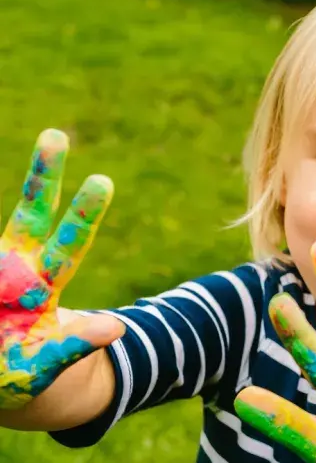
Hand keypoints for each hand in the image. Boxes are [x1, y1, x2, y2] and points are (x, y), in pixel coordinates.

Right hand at [0, 129, 119, 410]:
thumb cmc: (16, 370)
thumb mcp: (46, 365)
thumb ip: (75, 346)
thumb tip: (116, 328)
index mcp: (43, 285)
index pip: (69, 243)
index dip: (83, 215)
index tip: (102, 179)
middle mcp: (15, 268)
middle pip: (32, 216)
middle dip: (44, 177)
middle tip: (57, 133)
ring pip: (11, 224)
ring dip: (30, 188)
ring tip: (47, 139)